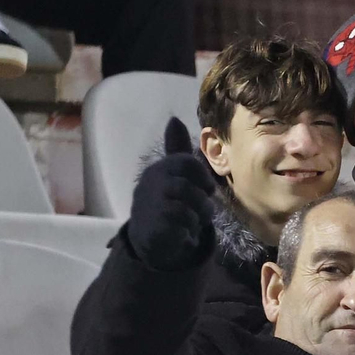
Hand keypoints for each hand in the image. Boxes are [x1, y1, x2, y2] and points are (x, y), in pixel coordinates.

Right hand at [126, 117, 216, 271]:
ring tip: (194, 222)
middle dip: (203, 202)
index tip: (207, 189)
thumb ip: (177, 150)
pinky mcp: (153, 227)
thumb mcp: (173, 173)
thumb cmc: (167, 200)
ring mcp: (150, 205)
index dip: (203, 176)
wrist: (147, 235)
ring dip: (198, 217)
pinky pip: (181, 226)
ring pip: (186, 208)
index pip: (186, 162)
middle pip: (188, 188)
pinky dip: (189, 231)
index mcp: (160, 168)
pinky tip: (184, 233)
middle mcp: (152, 183)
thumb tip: (174, 119)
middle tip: (204, 211)